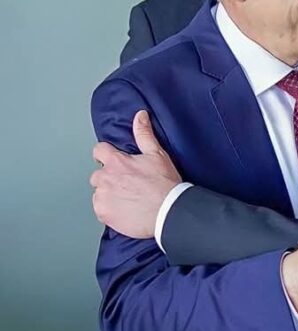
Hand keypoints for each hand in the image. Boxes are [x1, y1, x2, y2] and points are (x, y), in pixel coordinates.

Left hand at [90, 110, 181, 237]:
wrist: (168, 211)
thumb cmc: (164, 183)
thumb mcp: (157, 154)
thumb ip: (144, 134)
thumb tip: (140, 116)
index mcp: (116, 162)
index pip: (99, 150)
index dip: (107, 154)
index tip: (115, 161)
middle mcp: (104, 179)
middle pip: (98, 174)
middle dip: (109, 177)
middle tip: (128, 183)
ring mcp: (102, 198)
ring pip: (100, 193)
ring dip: (109, 194)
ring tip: (129, 198)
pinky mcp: (104, 214)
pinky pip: (101, 209)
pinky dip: (111, 210)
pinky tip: (126, 209)